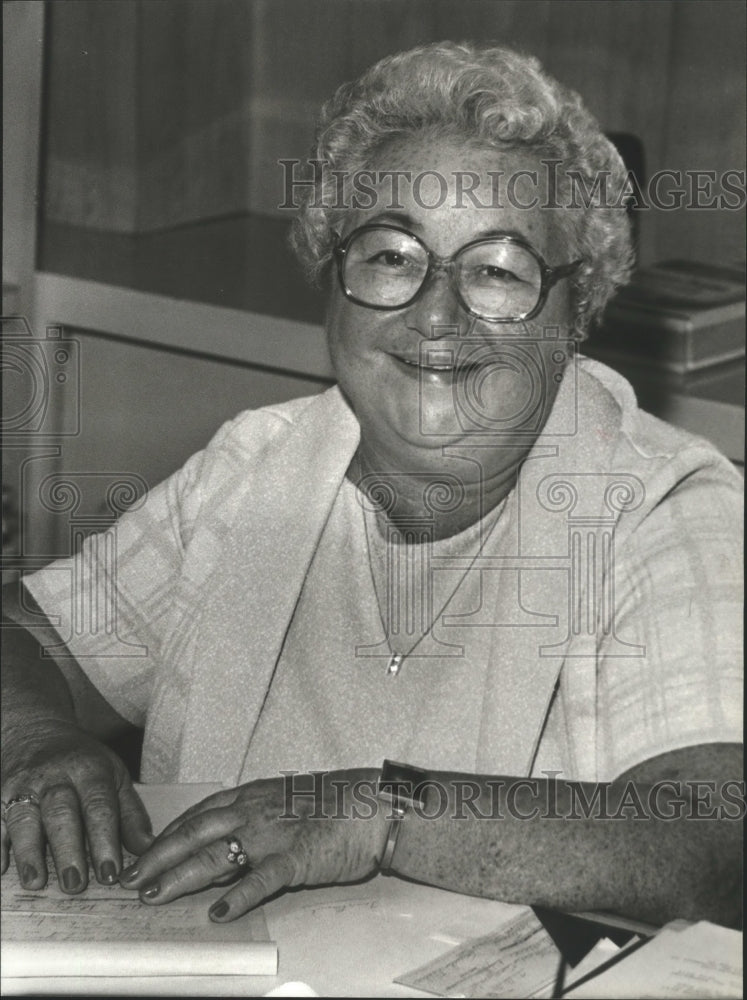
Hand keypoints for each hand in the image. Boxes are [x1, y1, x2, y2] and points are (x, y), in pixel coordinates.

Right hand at [1, 719, 152, 891]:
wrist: (35, 731)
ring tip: (36, 881)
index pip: (99, 806)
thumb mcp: (114, 776)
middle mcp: (55, 776)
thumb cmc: (82, 762)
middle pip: (61, 813)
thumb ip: (130, 814)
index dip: (104, 841)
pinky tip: (1, 867)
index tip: (110, 873)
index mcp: (90, 771)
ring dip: (29, 851)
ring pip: (24, 817)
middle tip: (75, 884)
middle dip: (68, 850)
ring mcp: (23, 785)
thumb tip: (148, 850)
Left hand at [121, 769, 387, 920]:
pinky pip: (261, 879)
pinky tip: (218, 913)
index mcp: (253, 796)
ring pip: (216, 854)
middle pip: (195, 832)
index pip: (198, 814)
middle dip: (158, 855)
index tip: (142, 852)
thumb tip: (225, 839)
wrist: (373, 804)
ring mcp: (274, 834)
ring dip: (180, 875)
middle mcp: (255, 811)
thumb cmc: (333, 802)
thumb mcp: (285, 800)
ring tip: (154, 894)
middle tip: (130, 878)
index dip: (167, 834)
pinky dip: (237, 896)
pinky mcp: (296, 858)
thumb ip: (254, 816)